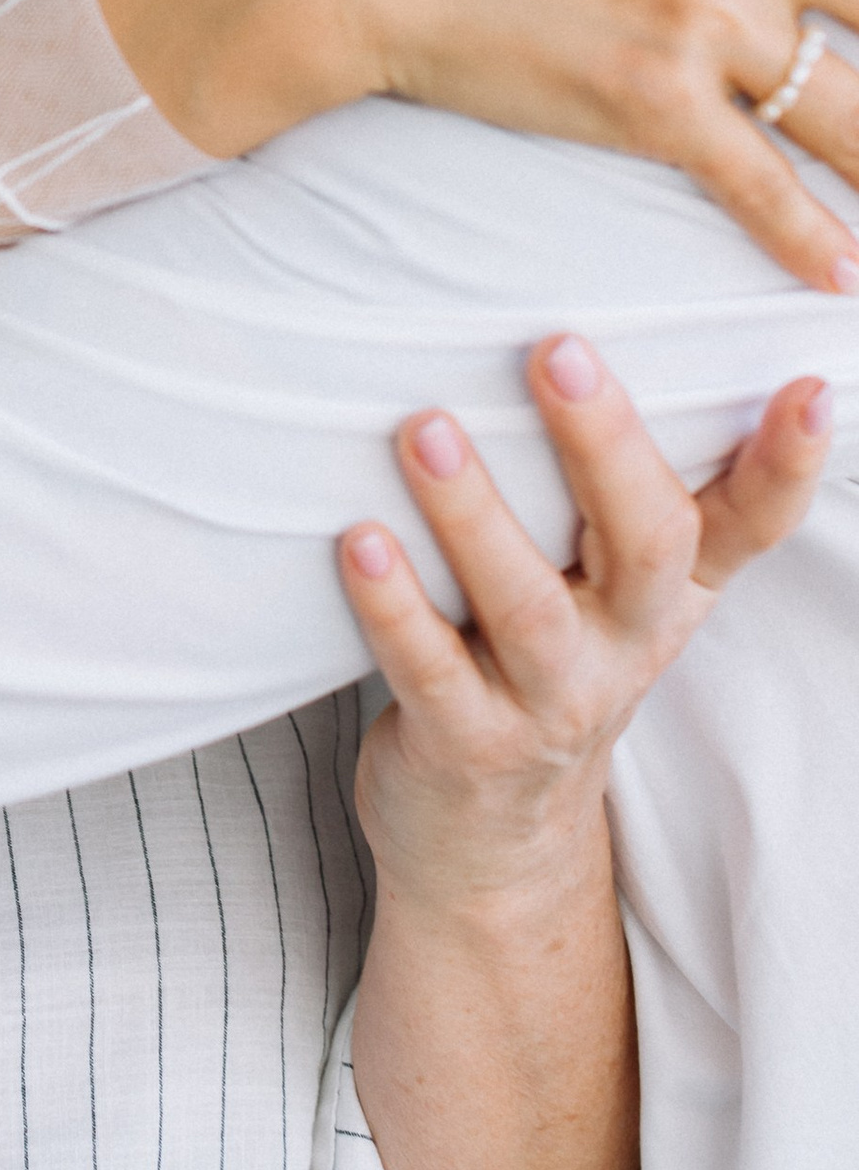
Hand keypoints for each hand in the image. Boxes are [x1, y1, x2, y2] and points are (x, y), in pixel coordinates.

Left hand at [340, 331, 829, 895]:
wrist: (494, 844)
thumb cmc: (543, 665)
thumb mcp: (608, 590)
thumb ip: (613, 490)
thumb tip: (587, 325)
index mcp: (671, 594)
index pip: (749, 525)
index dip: (786, 465)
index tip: (812, 387)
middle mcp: (627, 645)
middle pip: (645, 543)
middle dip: (604, 445)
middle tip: (557, 351)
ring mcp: (550, 701)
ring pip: (526, 606)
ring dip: (474, 513)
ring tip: (425, 430)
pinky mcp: (466, 744)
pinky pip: (430, 669)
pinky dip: (393, 606)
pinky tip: (358, 542)